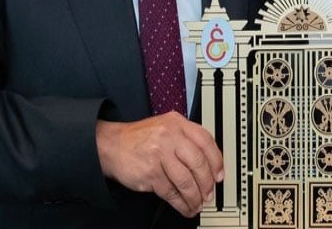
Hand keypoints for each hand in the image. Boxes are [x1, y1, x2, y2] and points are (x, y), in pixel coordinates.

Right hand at [96, 113, 223, 217]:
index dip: (217, 161)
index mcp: (177, 123)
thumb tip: (210, 163)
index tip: (220, 175)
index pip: (206, 141)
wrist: (111, 145)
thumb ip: (187, 139)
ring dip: (195, 197)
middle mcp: (170, 136)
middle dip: (207, 183)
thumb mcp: (166, 127)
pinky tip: (184, 207)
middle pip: (199, 163)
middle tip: (209, 194)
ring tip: (197, 204)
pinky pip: (171, 192)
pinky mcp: (150, 173)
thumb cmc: (140, 139)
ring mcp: (159, 154)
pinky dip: (181, 204)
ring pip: (186, 181)